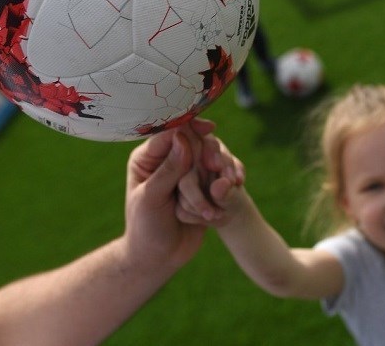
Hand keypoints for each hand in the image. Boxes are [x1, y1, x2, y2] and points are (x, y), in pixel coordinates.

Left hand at [124, 119, 240, 269]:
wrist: (160, 258)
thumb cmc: (147, 228)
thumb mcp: (152, 198)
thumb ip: (168, 170)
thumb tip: (183, 139)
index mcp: (147, 158)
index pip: (169, 133)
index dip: (189, 127)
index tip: (209, 128)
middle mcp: (167, 160)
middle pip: (194, 142)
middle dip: (210, 152)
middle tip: (219, 166)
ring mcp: (186, 173)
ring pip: (208, 157)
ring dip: (221, 168)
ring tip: (231, 182)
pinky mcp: (202, 185)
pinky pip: (217, 174)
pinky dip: (227, 178)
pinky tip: (237, 183)